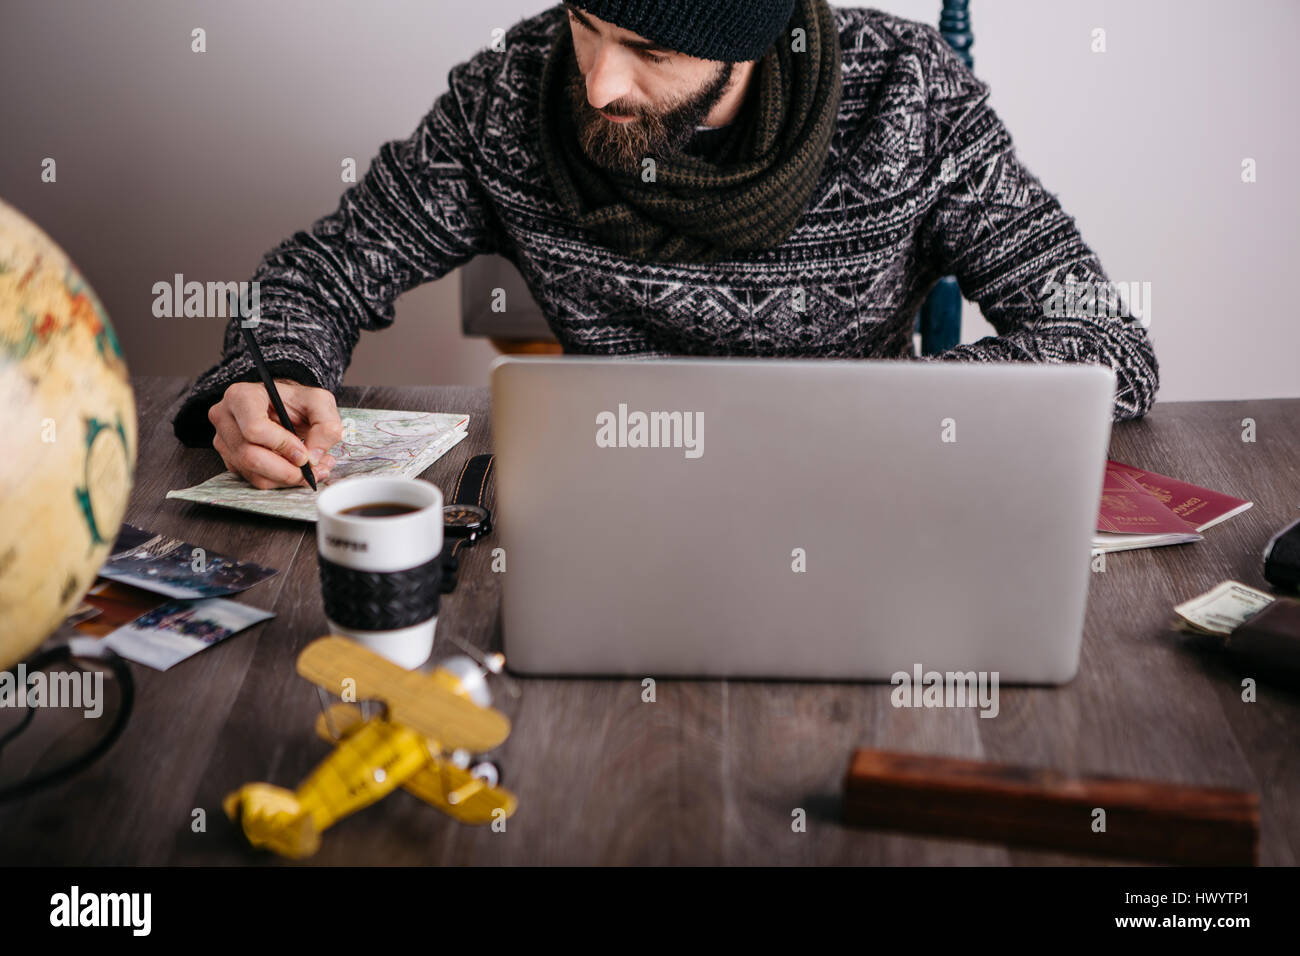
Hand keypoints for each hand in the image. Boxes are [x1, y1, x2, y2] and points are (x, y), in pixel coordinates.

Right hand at [208, 378, 342, 488]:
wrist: (283, 406)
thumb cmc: (296, 401)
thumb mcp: (319, 402)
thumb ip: (325, 425)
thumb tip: (314, 457)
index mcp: (241, 397)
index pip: (254, 429)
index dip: (282, 445)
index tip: (304, 453)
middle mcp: (226, 418)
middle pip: (249, 456)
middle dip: (285, 469)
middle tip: (311, 469)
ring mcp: (224, 440)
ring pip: (253, 472)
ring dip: (286, 478)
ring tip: (312, 469)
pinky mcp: (231, 459)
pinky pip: (255, 479)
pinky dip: (280, 481)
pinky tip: (297, 470)